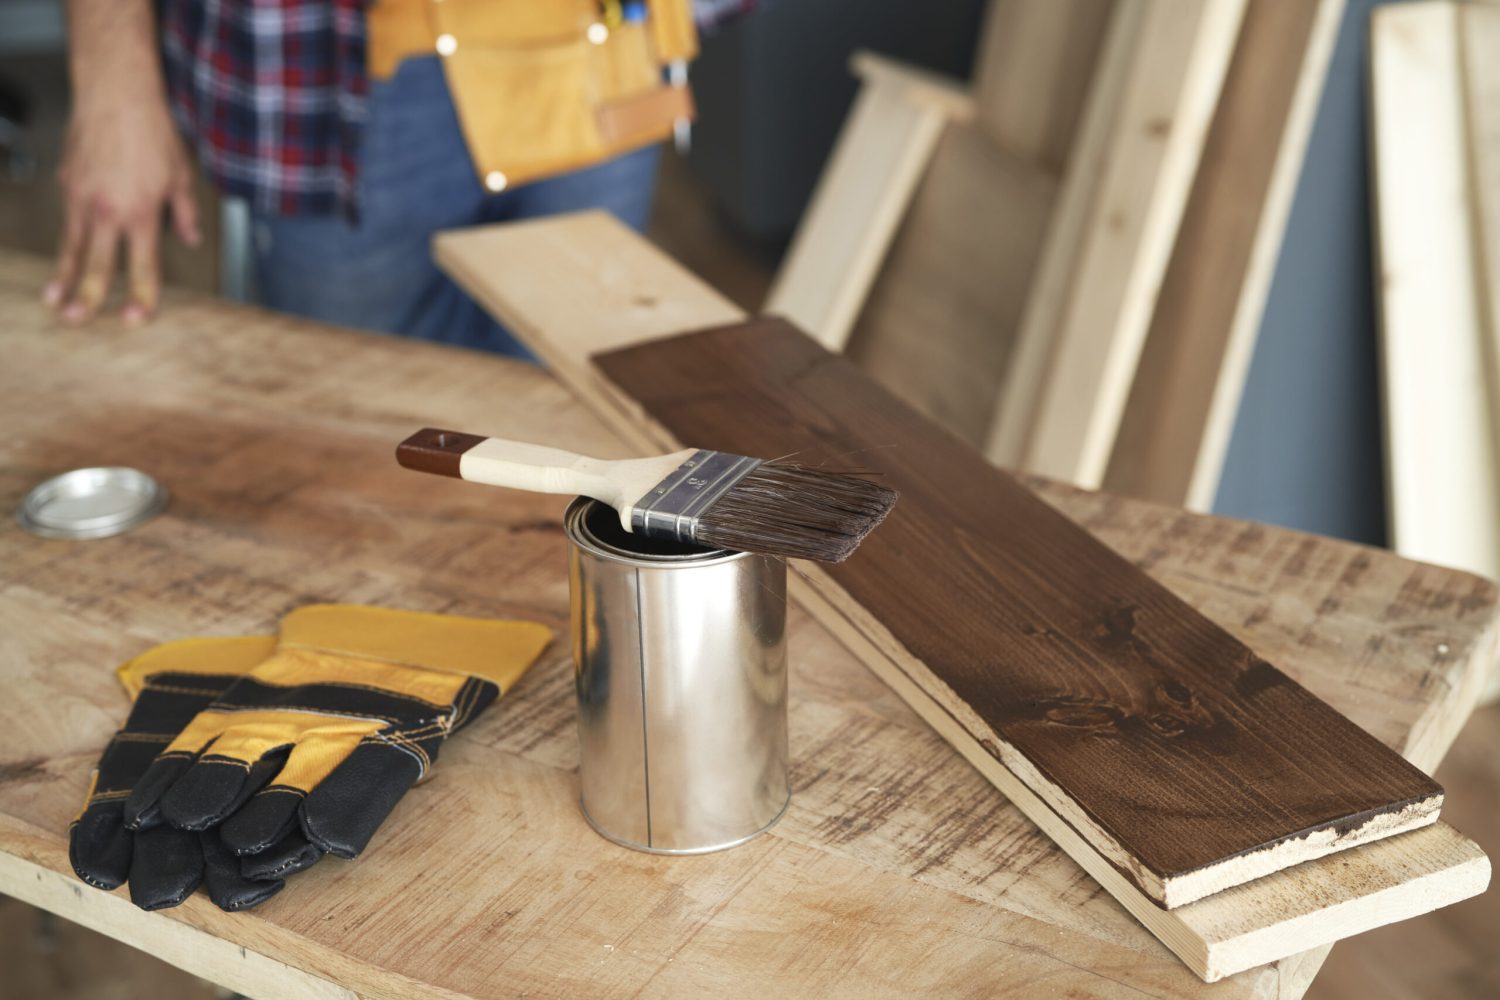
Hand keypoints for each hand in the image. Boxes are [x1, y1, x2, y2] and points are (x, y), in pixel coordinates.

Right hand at [45, 87, 199, 324]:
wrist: (115, 96)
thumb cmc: (151, 132)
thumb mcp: (181, 176)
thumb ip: (185, 213)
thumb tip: (191, 239)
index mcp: (141, 214)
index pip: (141, 266)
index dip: (139, 296)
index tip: (135, 318)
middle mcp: (107, 211)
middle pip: (96, 264)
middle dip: (88, 297)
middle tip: (77, 322)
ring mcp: (81, 198)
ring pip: (71, 247)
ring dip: (63, 277)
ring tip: (55, 302)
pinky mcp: (66, 184)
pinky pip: (66, 221)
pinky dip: (62, 244)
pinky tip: (59, 262)